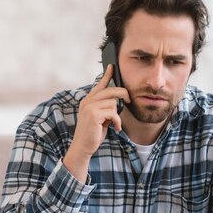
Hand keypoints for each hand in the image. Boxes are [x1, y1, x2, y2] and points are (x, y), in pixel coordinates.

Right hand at [63, 65, 129, 181]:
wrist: (83, 146)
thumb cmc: (93, 133)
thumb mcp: (100, 118)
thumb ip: (105, 108)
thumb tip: (117, 101)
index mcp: (88, 100)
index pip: (100, 84)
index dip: (107, 75)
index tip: (112, 66)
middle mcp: (88, 101)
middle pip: (111, 90)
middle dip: (123, 95)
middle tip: (129, 101)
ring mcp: (90, 107)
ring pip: (113, 103)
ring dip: (117, 115)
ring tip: (114, 124)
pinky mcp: (94, 114)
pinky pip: (113, 112)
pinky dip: (117, 121)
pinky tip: (115, 128)